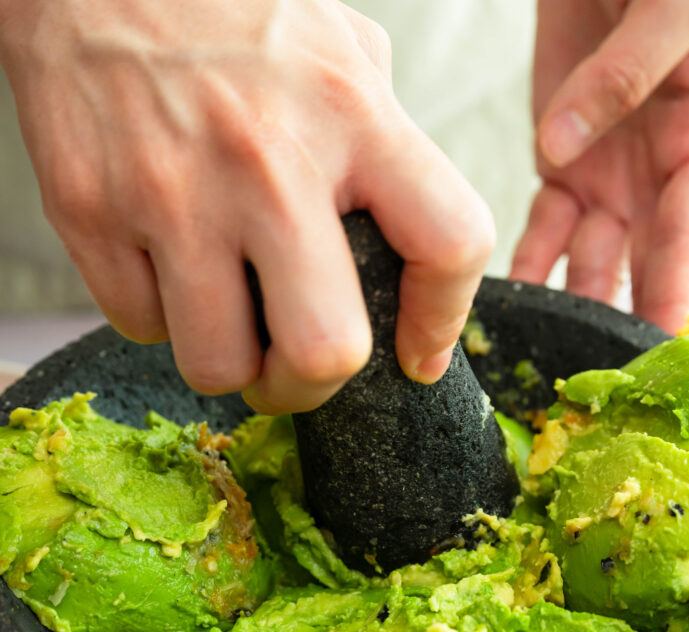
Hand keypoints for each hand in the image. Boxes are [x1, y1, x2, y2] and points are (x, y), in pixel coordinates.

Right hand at [0, 0, 493, 410]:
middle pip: (326, 350)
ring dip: (230, 362)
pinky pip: (139, 326)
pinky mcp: (89, 211)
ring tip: (226, 317)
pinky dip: (159, 317)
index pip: (448, 242)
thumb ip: (386, 145)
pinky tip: (165, 267)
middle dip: (312, 386)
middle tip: (298, 369)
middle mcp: (268, 161)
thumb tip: (412, 242)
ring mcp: (173, 192)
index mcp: (352, 114)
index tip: (421, 355)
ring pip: (219, 366)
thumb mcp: (338, 52)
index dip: (443, 321)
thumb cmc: (228, 11)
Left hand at [511, 0, 688, 334]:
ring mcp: (611, 177)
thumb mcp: (676, 4)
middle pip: (642, 267)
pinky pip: (542, 233)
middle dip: (618, 323)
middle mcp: (663, 176)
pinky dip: (524, 268)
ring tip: (539, 358)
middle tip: (593, 383)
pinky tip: (503, 307)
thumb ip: (629, 72)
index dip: (673, 296)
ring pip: (588, 263)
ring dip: (565, 309)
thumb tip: (560, 150)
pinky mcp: (564, 167)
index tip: (654, 350)